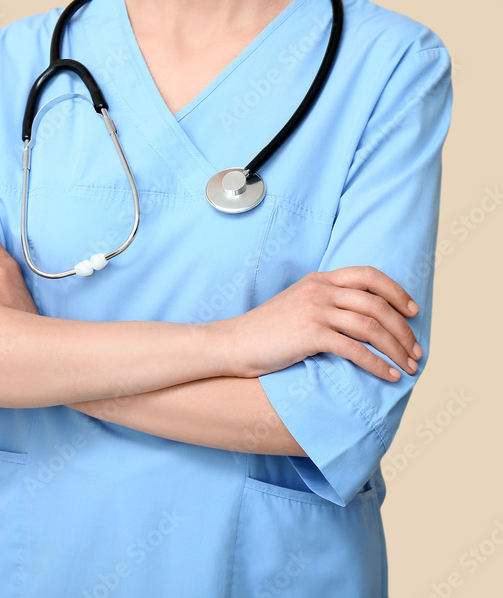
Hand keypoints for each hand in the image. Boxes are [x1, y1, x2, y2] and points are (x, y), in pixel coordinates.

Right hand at [220, 266, 422, 381]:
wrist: (232, 343)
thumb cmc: (264, 331)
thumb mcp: (296, 304)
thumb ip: (324, 302)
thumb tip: (358, 317)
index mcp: (318, 279)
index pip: (369, 275)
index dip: (397, 292)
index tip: (413, 311)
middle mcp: (319, 290)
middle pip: (377, 304)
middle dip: (403, 329)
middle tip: (416, 351)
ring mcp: (315, 311)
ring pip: (371, 326)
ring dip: (396, 348)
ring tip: (409, 367)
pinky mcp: (310, 334)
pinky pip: (355, 349)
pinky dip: (377, 363)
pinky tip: (388, 375)